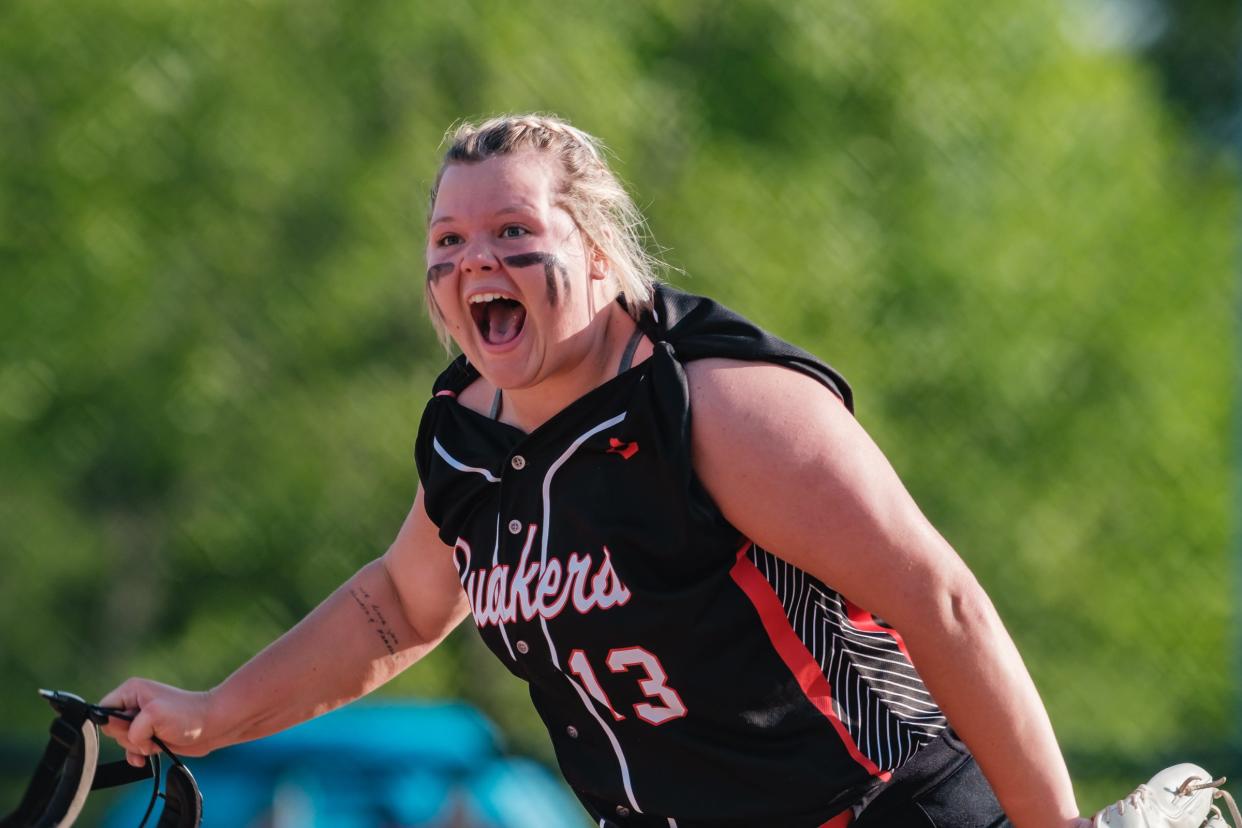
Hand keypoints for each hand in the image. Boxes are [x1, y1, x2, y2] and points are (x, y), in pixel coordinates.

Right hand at [99, 678, 213, 766]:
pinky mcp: (150, 735)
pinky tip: (146, 758)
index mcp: (131, 691)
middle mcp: (135, 704)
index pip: (104, 708)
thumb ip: (130, 726)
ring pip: (123, 741)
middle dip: (129, 736)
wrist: (212, 726)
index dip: (112, 722)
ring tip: (157, 740)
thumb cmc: (187, 714)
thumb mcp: (154, 715)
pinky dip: (137, 755)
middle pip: (112, 728)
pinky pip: (132, 750)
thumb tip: (127, 739)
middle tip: (150, 732)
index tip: (131, 726)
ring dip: (138, 746)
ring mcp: (143, 721)